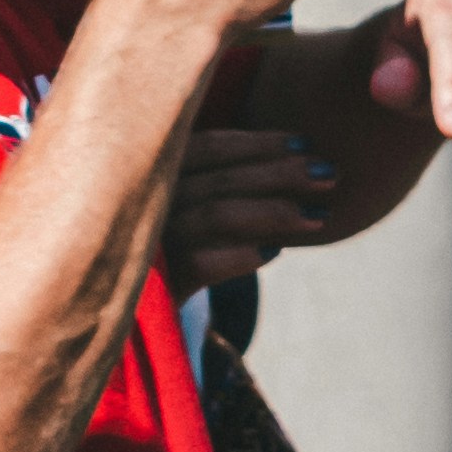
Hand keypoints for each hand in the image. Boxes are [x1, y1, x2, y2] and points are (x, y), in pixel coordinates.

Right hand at [164, 123, 337, 289]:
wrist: (121, 309)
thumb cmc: (170, 245)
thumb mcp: (184, 204)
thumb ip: (220, 180)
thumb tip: (297, 158)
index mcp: (153, 173)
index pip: (209, 146)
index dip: (260, 143)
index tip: (306, 141)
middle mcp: (147, 201)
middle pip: (220, 177)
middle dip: (280, 172)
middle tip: (330, 172)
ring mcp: (150, 242)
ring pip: (217, 214)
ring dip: (273, 212)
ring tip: (319, 215)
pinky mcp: (156, 287)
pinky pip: (201, 262)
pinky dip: (241, 254)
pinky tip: (275, 252)